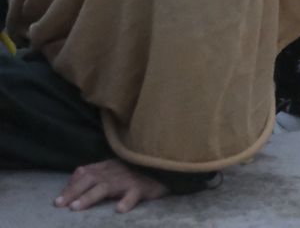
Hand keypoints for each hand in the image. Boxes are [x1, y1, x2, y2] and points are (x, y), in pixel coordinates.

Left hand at [55, 160, 169, 212]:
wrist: (165, 169)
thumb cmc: (137, 173)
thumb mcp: (115, 169)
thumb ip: (98, 172)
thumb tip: (75, 178)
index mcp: (108, 167)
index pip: (85, 173)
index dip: (70, 186)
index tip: (58, 201)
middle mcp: (115, 171)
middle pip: (91, 179)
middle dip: (73, 192)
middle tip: (60, 205)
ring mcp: (129, 179)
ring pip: (107, 186)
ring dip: (90, 196)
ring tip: (77, 207)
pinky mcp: (143, 187)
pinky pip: (134, 194)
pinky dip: (127, 201)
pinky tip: (120, 209)